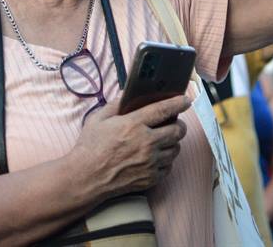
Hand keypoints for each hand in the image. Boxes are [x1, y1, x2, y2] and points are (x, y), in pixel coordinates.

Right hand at [71, 95, 189, 197]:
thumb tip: (127, 93)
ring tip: (165, 140)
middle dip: (179, 124)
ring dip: (173, 143)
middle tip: (175, 123)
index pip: (163, 110)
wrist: (86, 178)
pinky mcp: (151, 178)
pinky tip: (157, 157)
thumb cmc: (90, 148)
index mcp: (133, 125)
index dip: (178, 103)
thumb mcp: (98, 119)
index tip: (186, 100)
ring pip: (176, 149)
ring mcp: (150, 162)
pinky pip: (169, 167)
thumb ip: (115, 104)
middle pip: (177, 131)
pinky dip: (166, 160)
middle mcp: (146, 143)